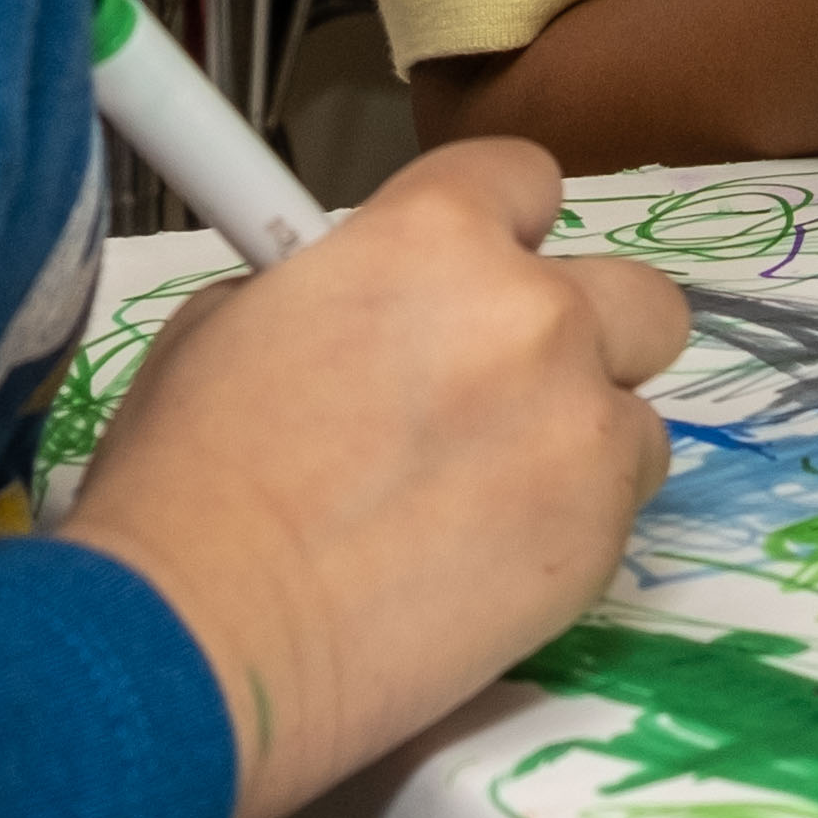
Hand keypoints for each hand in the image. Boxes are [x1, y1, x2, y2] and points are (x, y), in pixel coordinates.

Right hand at [63, 141, 685, 817]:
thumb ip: (338, 283)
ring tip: (487, 501)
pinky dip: (570, 524)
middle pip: (631, 294)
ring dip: (579, 438)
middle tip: (498, 399)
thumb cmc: (182, 481)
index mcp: (436, 235)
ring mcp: (580, 422)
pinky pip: (621, 505)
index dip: (499, 233)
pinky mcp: (600, 531)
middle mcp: (534, 310)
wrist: (196, 637)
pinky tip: (484, 565)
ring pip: (635, 409)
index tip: (471, 286)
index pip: (526, 180)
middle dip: (579, 335)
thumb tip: (371, 296)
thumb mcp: (231, 323)